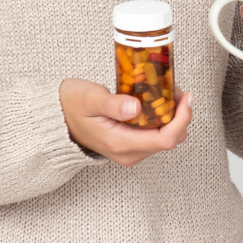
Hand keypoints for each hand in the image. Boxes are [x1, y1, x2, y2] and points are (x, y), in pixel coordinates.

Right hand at [59, 77, 192, 166]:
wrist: (57, 119)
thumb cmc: (71, 106)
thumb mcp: (90, 99)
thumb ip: (113, 104)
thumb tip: (135, 108)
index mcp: (121, 143)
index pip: (166, 139)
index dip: (182, 119)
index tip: (186, 98)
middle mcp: (129, 153)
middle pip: (171, 139)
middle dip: (180, 114)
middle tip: (175, 89)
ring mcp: (130, 152)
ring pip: (166, 138)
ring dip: (173, 116)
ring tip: (167, 92)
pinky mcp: (131, 146)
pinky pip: (156, 135)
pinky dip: (163, 118)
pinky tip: (158, 101)